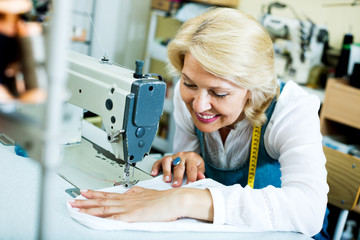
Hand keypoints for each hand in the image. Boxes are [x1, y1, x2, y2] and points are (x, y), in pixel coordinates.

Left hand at [69, 186, 213, 222]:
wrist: (175, 199)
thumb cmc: (165, 199)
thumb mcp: (148, 193)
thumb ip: (137, 193)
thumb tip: (129, 192)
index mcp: (130, 196)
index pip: (108, 195)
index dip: (94, 194)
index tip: (84, 192)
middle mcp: (126, 200)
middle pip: (102, 201)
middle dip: (85, 201)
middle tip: (72, 201)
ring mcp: (128, 207)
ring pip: (104, 207)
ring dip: (88, 208)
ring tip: (76, 207)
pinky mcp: (133, 215)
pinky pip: (114, 218)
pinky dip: (102, 218)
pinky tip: (93, 219)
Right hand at [151, 152, 205, 186]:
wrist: (190, 157)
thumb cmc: (194, 164)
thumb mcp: (200, 167)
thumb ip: (200, 173)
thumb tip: (202, 178)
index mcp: (191, 157)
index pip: (191, 168)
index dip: (191, 177)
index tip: (190, 185)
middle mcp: (181, 156)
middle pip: (179, 166)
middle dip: (178, 176)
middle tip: (177, 185)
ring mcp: (172, 157)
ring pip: (167, 161)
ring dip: (166, 171)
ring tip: (166, 180)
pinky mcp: (165, 159)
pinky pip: (158, 162)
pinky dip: (155, 167)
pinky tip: (154, 173)